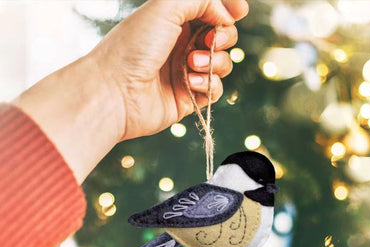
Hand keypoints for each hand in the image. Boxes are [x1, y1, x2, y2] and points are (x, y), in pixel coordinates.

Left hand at [90, 0, 248, 139]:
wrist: (115, 93)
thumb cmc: (133, 47)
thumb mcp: (165, 7)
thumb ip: (201, 0)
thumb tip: (227, 16)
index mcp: (174, 21)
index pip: (210, 11)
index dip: (227, 10)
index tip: (239, 11)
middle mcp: (181, 46)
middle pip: (222, 37)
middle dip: (224, 37)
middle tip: (212, 40)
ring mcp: (185, 73)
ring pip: (221, 64)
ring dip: (214, 62)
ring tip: (191, 64)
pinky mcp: (188, 98)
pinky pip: (214, 90)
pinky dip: (208, 85)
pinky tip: (191, 83)